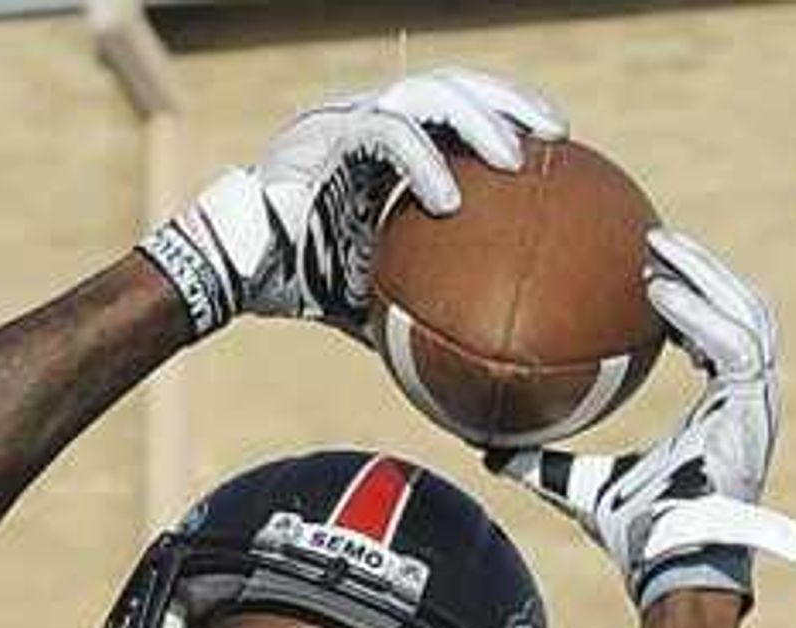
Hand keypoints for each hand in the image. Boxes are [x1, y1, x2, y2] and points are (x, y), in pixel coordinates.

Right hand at [143, 66, 558, 340]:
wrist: (239, 273)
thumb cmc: (305, 283)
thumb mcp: (379, 298)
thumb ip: (424, 312)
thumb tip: (473, 373)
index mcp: (392, 142)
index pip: (459, 109)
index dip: (509, 115)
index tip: (556, 145)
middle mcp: (375, 118)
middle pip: (455, 85)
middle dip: (509, 102)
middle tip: (557, 135)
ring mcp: (350, 119)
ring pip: (427, 96)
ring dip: (477, 122)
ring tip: (515, 159)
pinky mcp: (328, 135)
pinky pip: (387, 137)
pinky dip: (425, 165)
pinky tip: (452, 201)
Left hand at [489, 229, 795, 603]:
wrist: (671, 566)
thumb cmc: (637, 537)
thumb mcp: (579, 489)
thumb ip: (542, 464)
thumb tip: (485, 448)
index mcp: (721, 408)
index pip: (720, 336)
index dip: (694, 301)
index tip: (652, 276)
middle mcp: (747, 399)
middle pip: (740, 309)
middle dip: (702, 270)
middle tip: (653, 241)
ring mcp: (757, 402)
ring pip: (746, 313)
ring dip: (703, 275)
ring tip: (658, 249)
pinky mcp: (753, 406)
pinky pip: (733, 341)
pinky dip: (697, 314)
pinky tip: (657, 294)